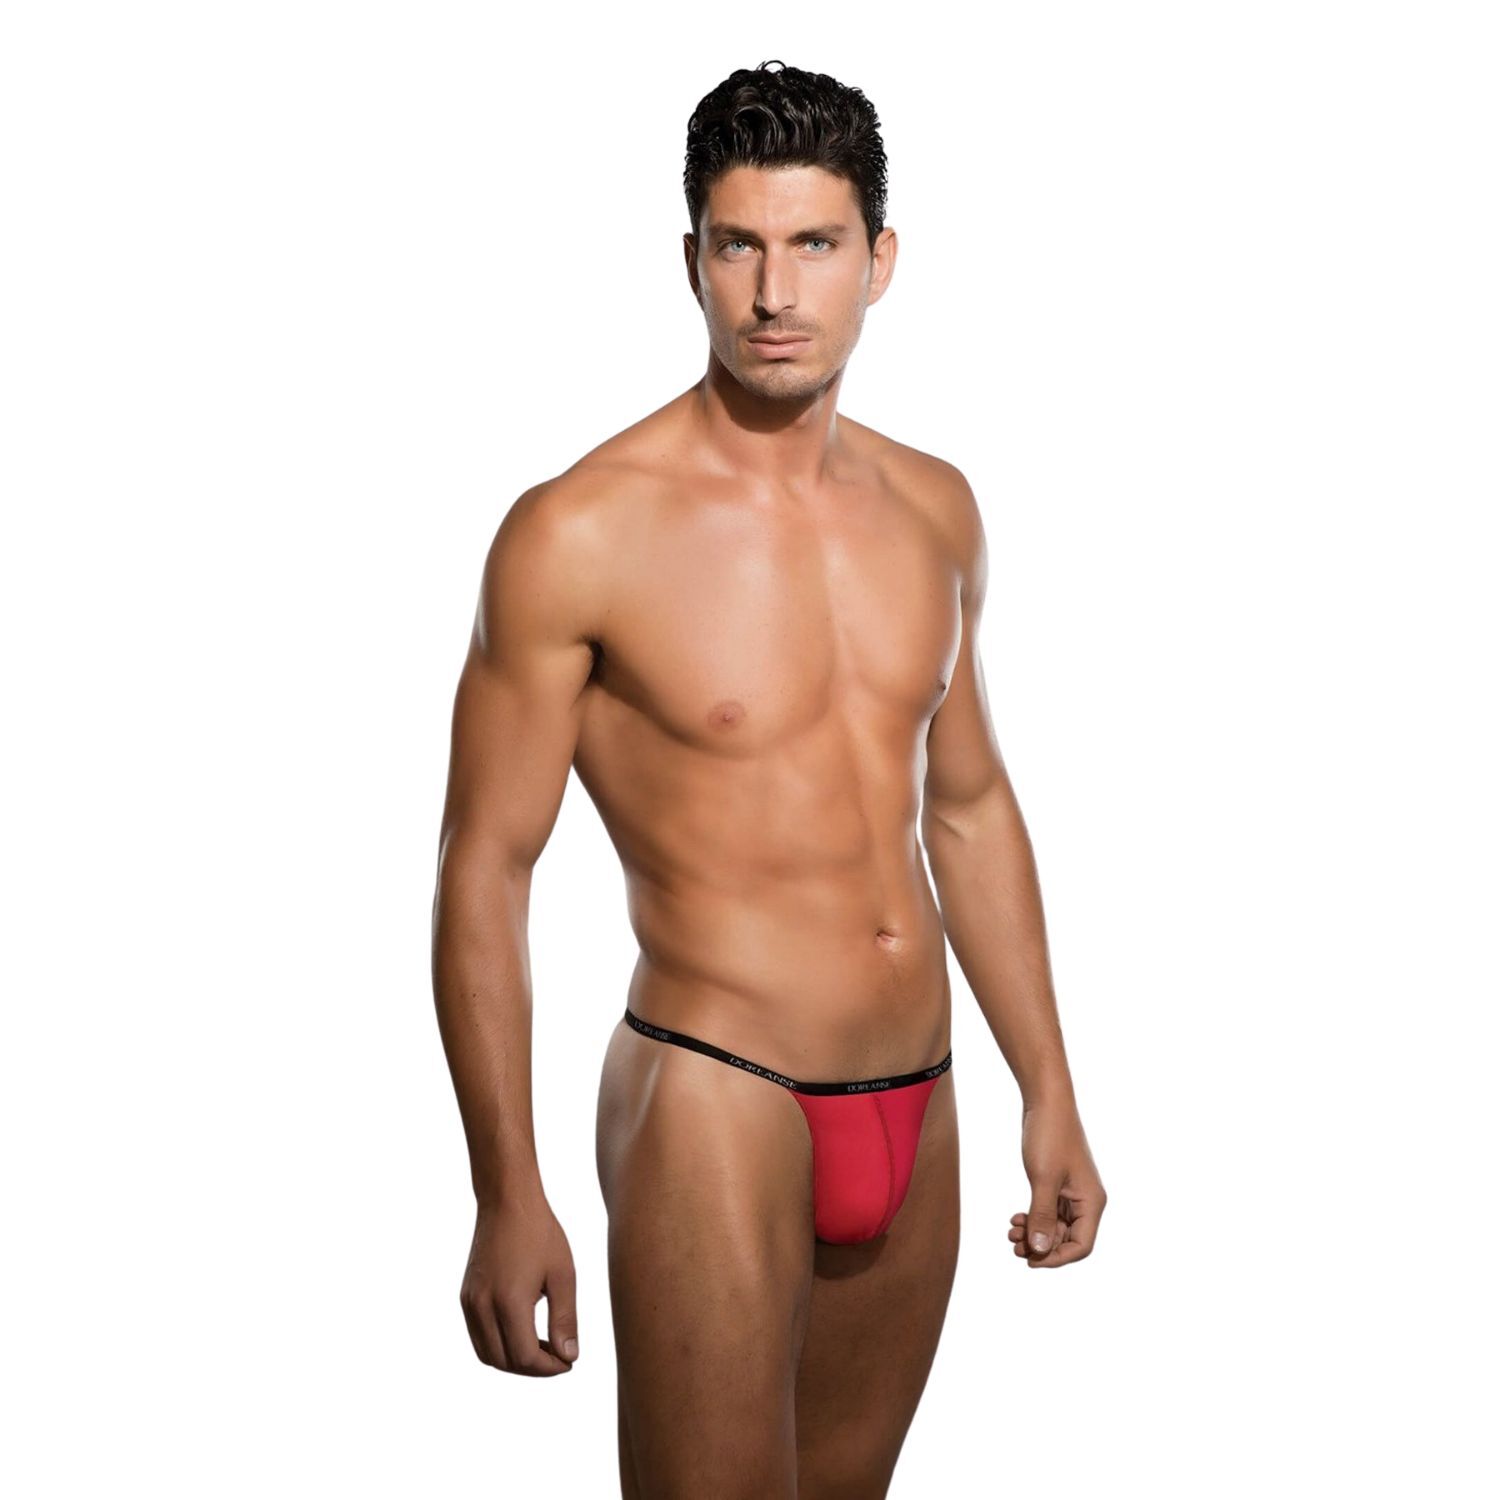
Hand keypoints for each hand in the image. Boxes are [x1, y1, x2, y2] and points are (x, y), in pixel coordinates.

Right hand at [459, 1193, 578, 1373]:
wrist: (507, 1200)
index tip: (569, 1361)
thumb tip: (569, 1356)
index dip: (549, 1368)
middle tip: (559, 1358)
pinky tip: (523, 1332)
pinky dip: (499, 1345)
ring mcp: (469, 1302)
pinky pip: (478, 1336)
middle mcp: (482, 1306)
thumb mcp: (562, 1275)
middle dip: (533, 1368)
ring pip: (487, 1354)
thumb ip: (565, 1319)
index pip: (525, 1357)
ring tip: (542, 1348)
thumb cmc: (540, 1232)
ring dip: (514, 1361)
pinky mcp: (465, 1296)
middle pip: (504, 1362)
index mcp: (509, 1301)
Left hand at [1009, 1098, 1105, 1267]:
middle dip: (1041, 1246)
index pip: (1081, 1246)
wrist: (1046, 1101)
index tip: (1030, 1260)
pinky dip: (1034, 1218)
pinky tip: (1016, 1218)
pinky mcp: (1059, 1183)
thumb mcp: (1043, 1179)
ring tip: (1010, 1232)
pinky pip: (1050, 1212)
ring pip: (1056, 1227)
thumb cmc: (1049, 1136)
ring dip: (1035, 1233)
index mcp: (1092, 1202)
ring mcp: (1073, 1192)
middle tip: (1013, 1244)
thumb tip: (1040, 1251)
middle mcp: (1087, 1200)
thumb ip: (1042, 1216)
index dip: (1056, 1259)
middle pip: (1067, 1239)